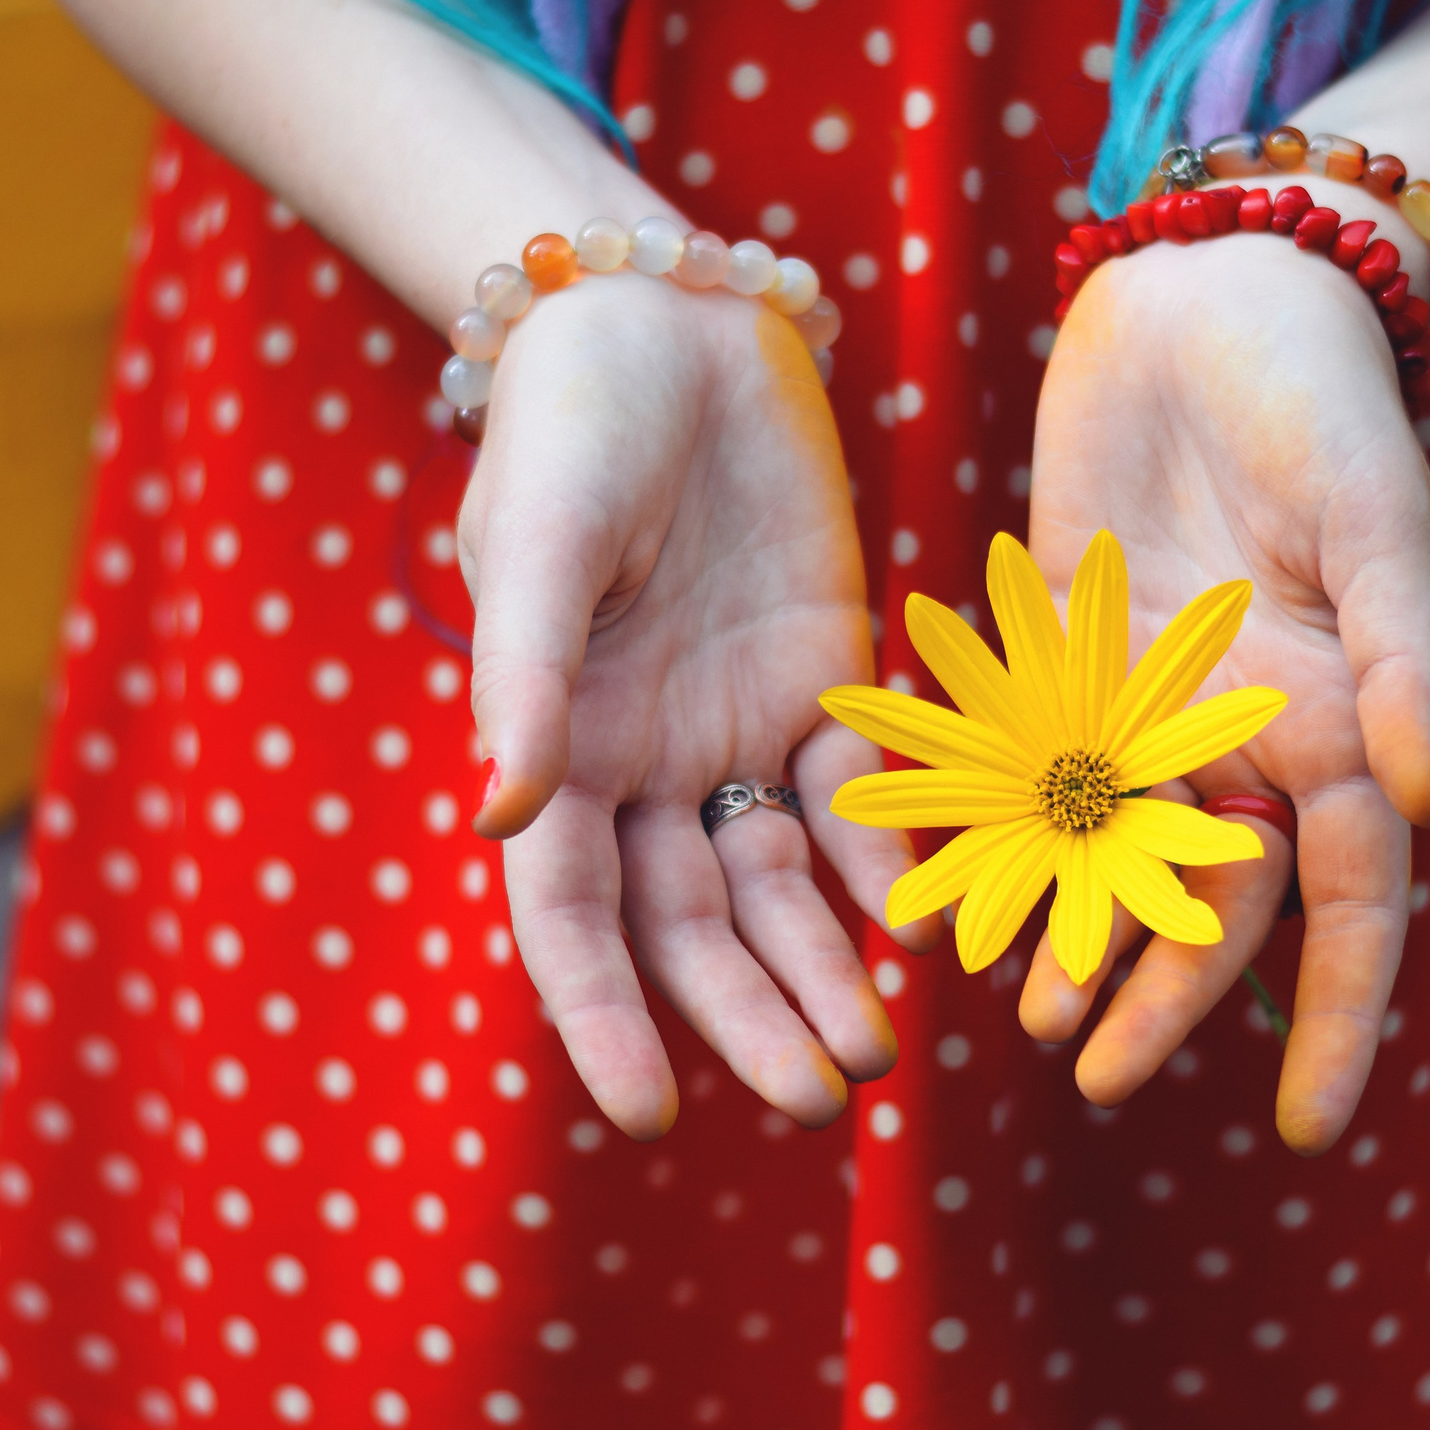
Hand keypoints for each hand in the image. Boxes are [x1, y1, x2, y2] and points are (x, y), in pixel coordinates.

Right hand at [456, 270, 929, 1139]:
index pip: (571, 915)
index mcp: (551, 748)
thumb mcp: (537, 542)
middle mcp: (641, 763)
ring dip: (823, 967)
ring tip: (874, 1056)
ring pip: (778, 883)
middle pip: (692, 924)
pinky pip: (860, 791)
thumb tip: (503, 822)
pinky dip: (888, 858)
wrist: (669, 319)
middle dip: (747, 1015)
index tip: (649, 1109)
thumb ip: (529, 678)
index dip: (602, 1015)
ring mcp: (734, 727)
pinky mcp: (823, 677)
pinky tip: (926, 926)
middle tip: (819, 1097)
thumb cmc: (571, 425)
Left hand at [1022, 228, 1429, 1151]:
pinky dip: (987, 837)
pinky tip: (933, 898)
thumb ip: (1404, 657)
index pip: (1350, 905)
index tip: (1304, 1125)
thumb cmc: (1320, 399)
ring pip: (1110, 862)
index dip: (1332, 1016)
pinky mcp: (1062, 664)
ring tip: (1018, 1017)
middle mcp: (1244, 740)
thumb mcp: (1377, 518)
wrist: (1209, 299)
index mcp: (1342, 724)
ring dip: (1069, 939)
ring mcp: (1147, 711)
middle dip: (1161, 995)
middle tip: (1089, 1074)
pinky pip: (1024, 775)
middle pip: (1208, 906)